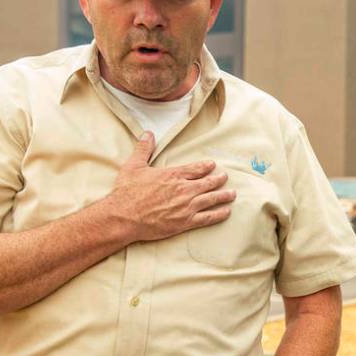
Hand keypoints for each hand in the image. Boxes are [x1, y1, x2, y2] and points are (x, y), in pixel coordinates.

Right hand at [107, 132, 235, 242]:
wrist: (124, 217)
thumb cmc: (127, 192)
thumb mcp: (133, 166)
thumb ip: (143, 149)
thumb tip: (148, 134)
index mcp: (173, 175)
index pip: (196, 168)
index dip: (206, 166)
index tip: (213, 165)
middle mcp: (183, 189)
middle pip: (208, 183)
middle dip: (219, 179)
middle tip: (225, 177)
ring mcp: (186, 206)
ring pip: (212, 199)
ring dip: (224, 196)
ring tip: (232, 194)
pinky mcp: (185, 222)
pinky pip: (208, 218)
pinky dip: (219, 214)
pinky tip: (227, 212)